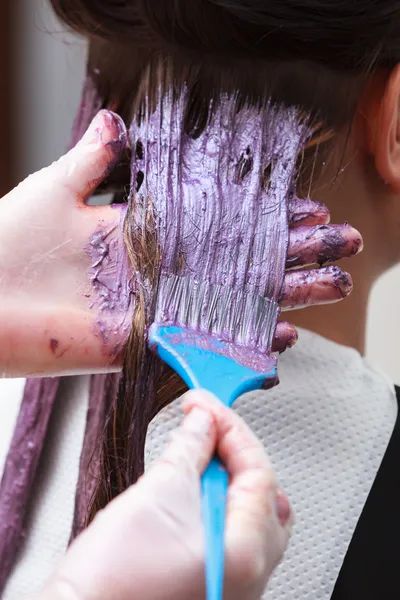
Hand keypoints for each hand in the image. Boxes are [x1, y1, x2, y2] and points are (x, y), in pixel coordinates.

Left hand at [0, 110, 361, 375]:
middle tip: (339, 247)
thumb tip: (120, 122)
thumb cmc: (7, 242)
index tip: (307, 210)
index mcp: (141, 234)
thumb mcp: (55, 187)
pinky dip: (241, 340)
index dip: (263, 219)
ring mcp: (154, 310)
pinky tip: (280, 334)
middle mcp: (156, 273)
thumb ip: (95, 160)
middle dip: (292, 255)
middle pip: (238, 264)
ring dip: (283, 298)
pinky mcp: (141, 345)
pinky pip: (202, 343)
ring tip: (330, 287)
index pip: (219, 224)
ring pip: (231, 303)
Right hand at [37, 391, 290, 599]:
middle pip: (260, 492)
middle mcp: (248, 574)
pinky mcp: (207, 582)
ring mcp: (229, 581)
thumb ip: (189, 450)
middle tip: (206, 425)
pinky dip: (213, 499)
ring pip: (244, 511)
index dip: (230, 429)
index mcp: (245, 552)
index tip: (205, 404)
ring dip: (222, 473)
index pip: (258, 471)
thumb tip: (203, 422)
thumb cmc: (112, 582)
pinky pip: (227, 530)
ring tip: (193, 450)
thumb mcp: (157, 495)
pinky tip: (189, 485)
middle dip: (233, 451)